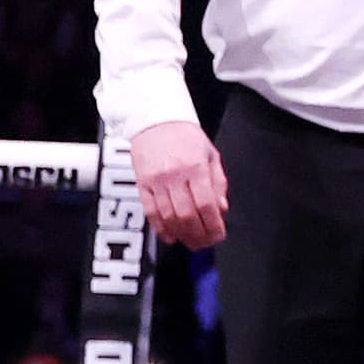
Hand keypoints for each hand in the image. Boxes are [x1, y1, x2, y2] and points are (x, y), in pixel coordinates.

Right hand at [130, 118, 229, 246]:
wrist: (155, 120)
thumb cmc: (184, 135)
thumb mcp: (210, 154)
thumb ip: (218, 183)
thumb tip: (222, 208)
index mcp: (196, 167)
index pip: (206, 204)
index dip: (213, 225)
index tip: (218, 235)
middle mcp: (175, 175)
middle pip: (187, 214)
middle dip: (198, 235)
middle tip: (205, 243)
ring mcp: (156, 181)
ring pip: (169, 216)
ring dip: (181, 234)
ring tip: (190, 241)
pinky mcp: (142, 184)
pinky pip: (150, 211)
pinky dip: (160, 228)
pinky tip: (170, 235)